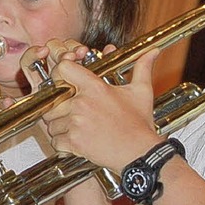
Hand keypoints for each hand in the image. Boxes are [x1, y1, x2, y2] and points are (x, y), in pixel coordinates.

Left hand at [41, 42, 162, 171]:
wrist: (140, 153)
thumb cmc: (139, 123)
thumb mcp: (141, 91)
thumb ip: (142, 67)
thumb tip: (152, 52)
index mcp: (95, 87)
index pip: (62, 69)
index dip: (60, 73)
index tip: (64, 81)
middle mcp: (82, 103)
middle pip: (52, 97)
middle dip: (57, 104)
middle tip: (68, 111)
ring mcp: (76, 122)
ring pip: (51, 121)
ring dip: (59, 125)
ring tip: (74, 127)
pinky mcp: (74, 141)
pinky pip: (55, 140)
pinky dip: (62, 143)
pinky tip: (75, 141)